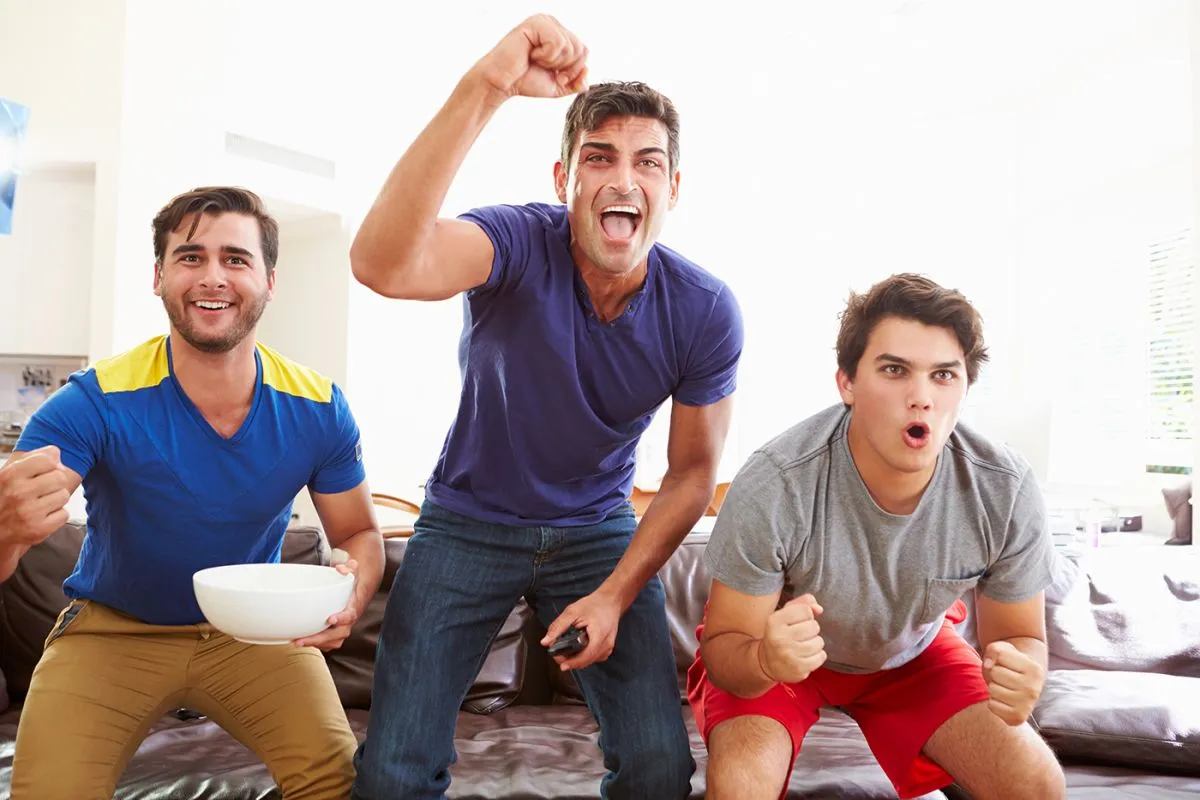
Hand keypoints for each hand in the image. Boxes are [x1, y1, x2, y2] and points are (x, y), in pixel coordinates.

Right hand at [0, 445, 71, 546]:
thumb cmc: (5, 498)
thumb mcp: (10, 474)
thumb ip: (33, 458)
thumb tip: (56, 453)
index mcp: (10, 475)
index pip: (48, 460)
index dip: (50, 466)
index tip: (41, 474)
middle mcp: (18, 492)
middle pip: (60, 477)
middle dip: (55, 484)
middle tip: (41, 492)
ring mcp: (28, 512)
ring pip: (64, 495)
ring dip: (56, 500)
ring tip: (40, 505)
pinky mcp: (38, 529)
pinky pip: (64, 514)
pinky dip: (56, 516)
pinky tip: (42, 517)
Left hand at [293, 559, 359, 651]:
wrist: (352, 599)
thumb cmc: (349, 586)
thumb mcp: (352, 573)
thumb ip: (349, 568)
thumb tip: (340, 569)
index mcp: (351, 609)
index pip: (349, 616)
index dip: (341, 619)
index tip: (330, 619)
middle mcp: (347, 623)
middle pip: (337, 635)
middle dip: (320, 638)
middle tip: (302, 639)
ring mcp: (339, 631)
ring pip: (330, 643)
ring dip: (314, 644)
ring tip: (297, 642)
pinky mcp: (332, 637)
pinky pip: (325, 645)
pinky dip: (314, 645)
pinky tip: (300, 641)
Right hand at [470, 14, 588, 101]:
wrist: (502, 83)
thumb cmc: (525, 80)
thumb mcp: (557, 85)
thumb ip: (575, 83)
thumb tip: (587, 79)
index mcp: (559, 34)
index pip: (584, 51)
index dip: (574, 70)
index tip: (556, 76)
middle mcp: (552, 23)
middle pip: (581, 48)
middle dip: (566, 68)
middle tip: (546, 70)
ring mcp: (544, 21)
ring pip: (570, 46)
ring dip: (553, 62)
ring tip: (536, 61)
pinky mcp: (536, 23)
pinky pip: (557, 43)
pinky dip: (546, 56)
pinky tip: (531, 54)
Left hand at [540, 589, 621, 670]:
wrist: (610, 601)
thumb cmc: (594, 605)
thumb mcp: (572, 612)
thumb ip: (558, 627)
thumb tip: (546, 641)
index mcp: (599, 635)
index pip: (586, 656)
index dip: (572, 662)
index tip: (561, 663)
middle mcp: (606, 644)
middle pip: (586, 661)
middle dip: (571, 661)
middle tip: (558, 655)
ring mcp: (608, 648)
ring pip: (590, 661)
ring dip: (577, 659)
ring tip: (566, 651)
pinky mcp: (607, 648)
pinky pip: (594, 658)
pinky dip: (584, 656)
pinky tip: (578, 649)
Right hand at [757, 594, 826, 683]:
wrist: (766, 662)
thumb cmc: (779, 634)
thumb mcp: (784, 614)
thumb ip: (802, 604)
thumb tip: (819, 608)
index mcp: (774, 621)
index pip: (805, 610)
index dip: (806, 615)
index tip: (797, 621)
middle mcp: (780, 638)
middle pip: (814, 626)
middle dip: (811, 629)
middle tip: (800, 635)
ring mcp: (789, 655)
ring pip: (819, 642)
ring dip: (815, 643)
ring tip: (804, 645)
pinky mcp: (798, 668)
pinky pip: (821, 657)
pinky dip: (818, 656)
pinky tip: (807, 655)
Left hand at [982, 640, 1044, 725]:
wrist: (1022, 686)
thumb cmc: (1010, 664)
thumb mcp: (1003, 650)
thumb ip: (994, 649)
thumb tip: (988, 665)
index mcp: (1034, 669)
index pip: (1000, 655)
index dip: (998, 657)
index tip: (1008, 664)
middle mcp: (1034, 688)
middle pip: (995, 673)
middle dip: (994, 673)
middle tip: (1005, 678)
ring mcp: (1027, 705)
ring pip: (992, 689)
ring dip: (993, 687)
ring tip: (1005, 688)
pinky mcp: (1018, 717)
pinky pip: (991, 705)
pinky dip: (993, 702)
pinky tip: (1004, 700)